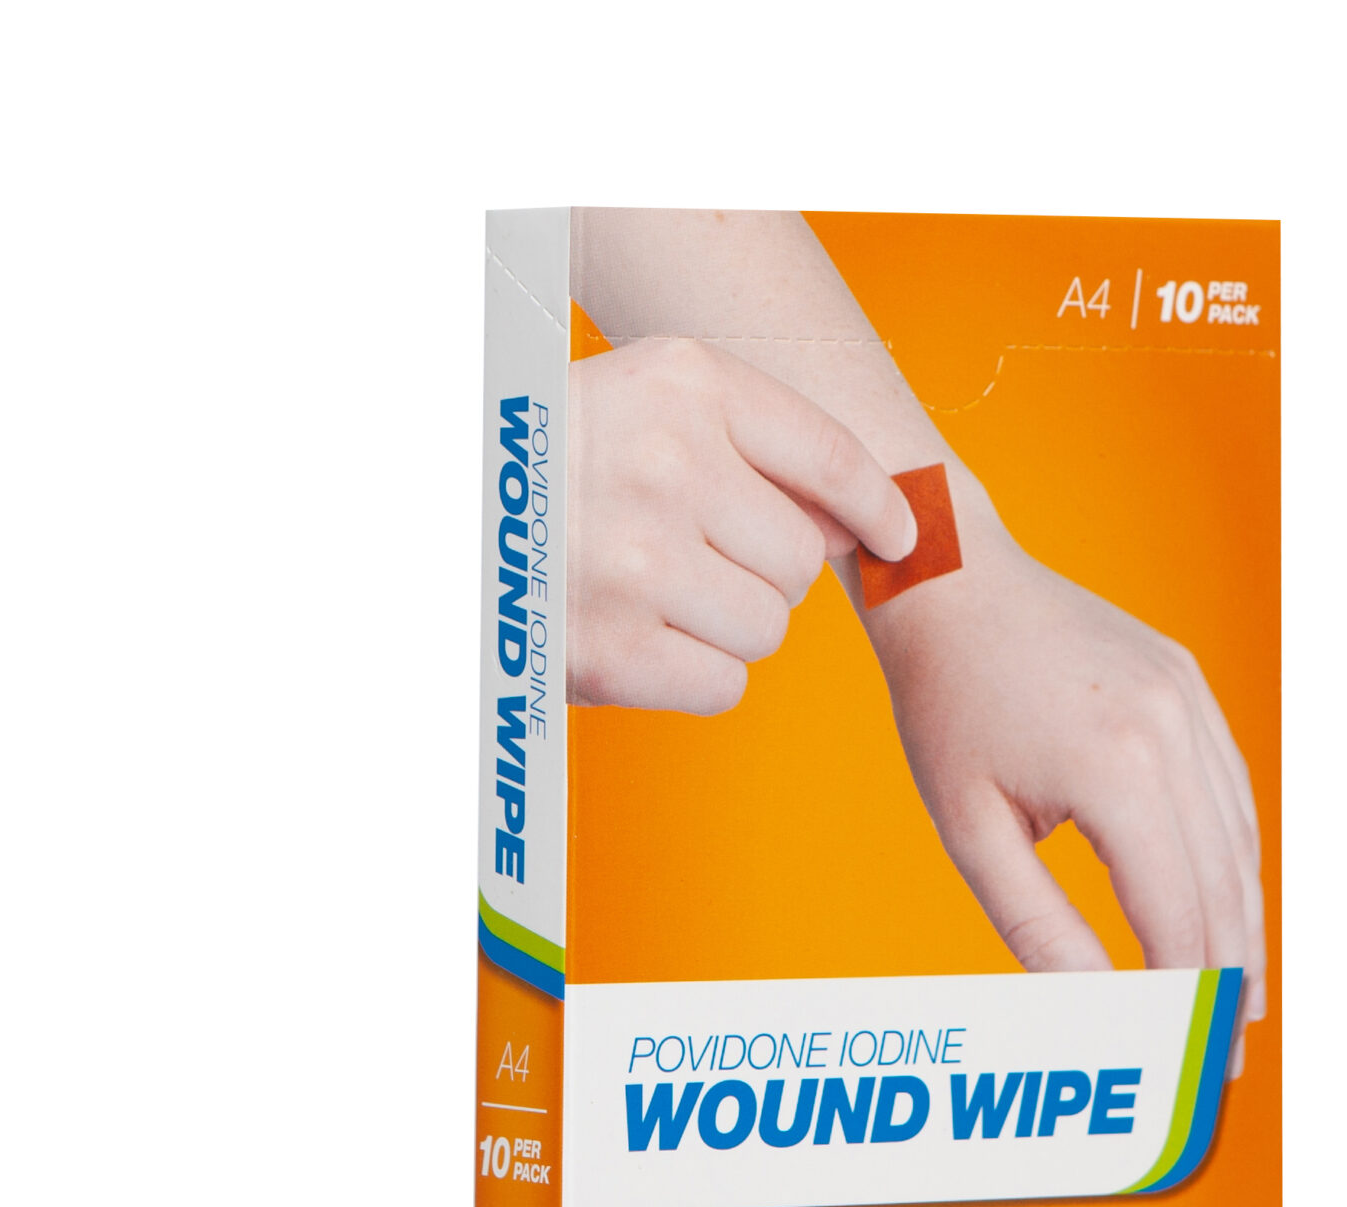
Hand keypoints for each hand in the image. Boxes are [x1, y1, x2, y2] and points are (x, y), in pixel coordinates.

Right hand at [568, 339, 916, 714]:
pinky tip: (636, 637)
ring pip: (770, 627)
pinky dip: (693, 675)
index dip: (880, 506)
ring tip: (652, 591)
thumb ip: (758, 444)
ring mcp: (638, 561)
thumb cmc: (559, 459)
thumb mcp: (650, 403)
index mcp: (683, 383)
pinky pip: (726, 684)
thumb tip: (863, 525)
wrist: (443, 513)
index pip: (829, 455)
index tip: (903, 534)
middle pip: (802, 559)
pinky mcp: (612, 652)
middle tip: (686, 552)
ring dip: (728, 623)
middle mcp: (666, 464)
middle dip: (763, 568)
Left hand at [861, 514, 1267, 1073]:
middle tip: (1225, 1059)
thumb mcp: (972, 829)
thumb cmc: (944, 707)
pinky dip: (1231, 861)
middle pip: (1223, 888)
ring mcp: (1191, 705)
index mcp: (1118, 771)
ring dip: (1241, 927)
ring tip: (1234, 1000)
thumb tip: (1093, 1009)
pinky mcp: (1190, 688)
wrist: (953, 580)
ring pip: (1238, 844)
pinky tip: (1223, 909)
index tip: (1188, 1063)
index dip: (1187, 998)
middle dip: (1227, 980)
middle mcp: (1173, 735)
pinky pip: (1228, 795)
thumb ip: (1037, 925)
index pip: (1176, 916)